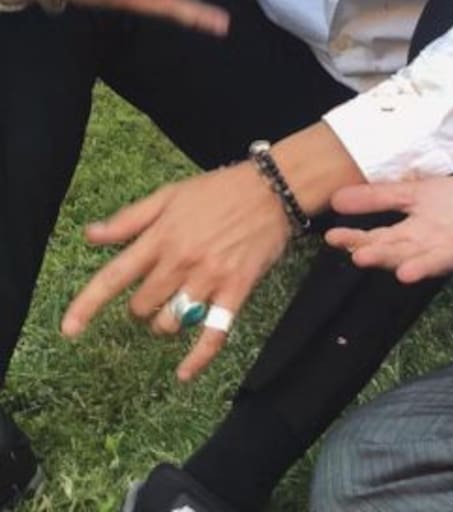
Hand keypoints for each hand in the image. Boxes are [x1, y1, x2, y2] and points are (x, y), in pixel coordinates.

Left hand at [61, 164, 290, 380]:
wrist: (273, 187)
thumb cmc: (220, 190)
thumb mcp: (171, 194)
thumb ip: (130, 218)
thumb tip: (91, 235)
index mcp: (160, 237)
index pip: (114, 276)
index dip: (87, 305)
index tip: (69, 329)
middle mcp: (180, 261)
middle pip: (141, 307)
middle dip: (142, 306)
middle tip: (157, 291)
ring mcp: (209, 278)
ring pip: (170, 322)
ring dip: (166, 323)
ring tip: (178, 307)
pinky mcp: (236, 290)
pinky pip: (214, 332)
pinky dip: (198, 358)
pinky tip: (184, 373)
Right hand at [326, 176, 452, 283]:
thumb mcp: (416, 194)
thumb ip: (380, 197)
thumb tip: (336, 197)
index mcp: (412, 234)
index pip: (379, 239)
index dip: (357, 240)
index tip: (332, 237)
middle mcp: (430, 248)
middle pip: (403, 254)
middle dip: (383, 258)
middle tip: (360, 258)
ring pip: (436, 262)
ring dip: (422, 268)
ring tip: (405, 273)